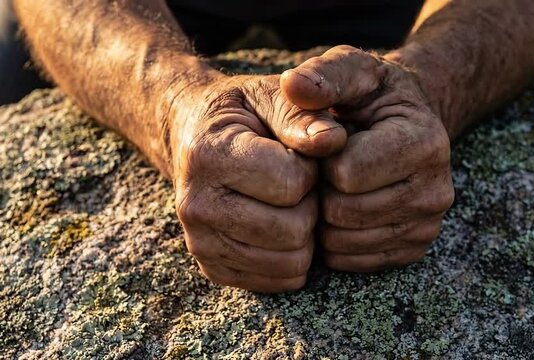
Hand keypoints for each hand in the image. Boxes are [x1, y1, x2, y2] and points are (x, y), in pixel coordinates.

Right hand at [170, 74, 345, 291]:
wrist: (196, 136)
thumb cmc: (244, 113)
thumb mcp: (272, 96)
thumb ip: (303, 115)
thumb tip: (334, 140)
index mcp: (209, 155)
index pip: (292, 184)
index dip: (309, 169)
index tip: (297, 155)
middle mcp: (195, 205)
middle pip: (293, 231)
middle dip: (309, 205)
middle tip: (296, 183)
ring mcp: (200, 242)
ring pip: (290, 263)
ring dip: (303, 233)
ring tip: (288, 203)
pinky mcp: (212, 268)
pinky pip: (278, 282)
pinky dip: (292, 256)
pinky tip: (280, 224)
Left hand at [281, 45, 454, 271]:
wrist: (403, 124)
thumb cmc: (371, 95)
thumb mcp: (351, 70)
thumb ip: (324, 75)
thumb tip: (293, 86)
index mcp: (425, 143)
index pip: (346, 173)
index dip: (322, 158)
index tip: (329, 140)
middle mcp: (436, 190)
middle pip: (343, 213)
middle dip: (323, 189)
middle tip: (328, 166)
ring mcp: (427, 225)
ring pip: (343, 242)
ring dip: (325, 216)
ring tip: (337, 184)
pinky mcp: (412, 249)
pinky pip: (350, 261)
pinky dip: (336, 240)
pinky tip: (345, 206)